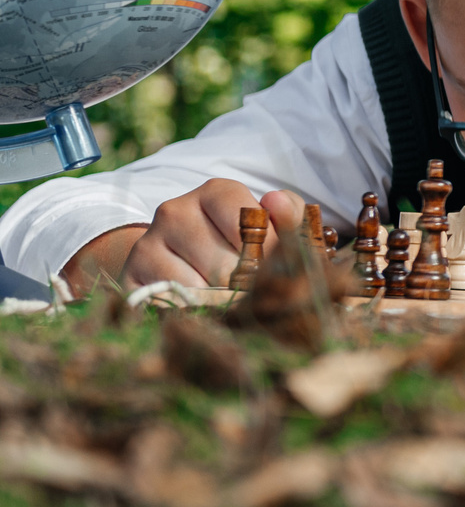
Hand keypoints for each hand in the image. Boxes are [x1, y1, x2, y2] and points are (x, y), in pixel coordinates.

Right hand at [83, 180, 307, 291]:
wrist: (182, 268)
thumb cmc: (241, 249)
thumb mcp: (274, 231)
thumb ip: (291, 218)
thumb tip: (275, 201)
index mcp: (217, 192)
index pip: (251, 221)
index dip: (269, 253)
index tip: (274, 268)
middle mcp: (175, 211)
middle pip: (227, 262)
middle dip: (248, 286)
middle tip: (254, 295)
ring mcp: (148, 242)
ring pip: (199, 287)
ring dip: (221, 304)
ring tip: (229, 303)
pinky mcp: (131, 276)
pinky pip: (171, 304)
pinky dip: (192, 313)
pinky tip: (202, 310)